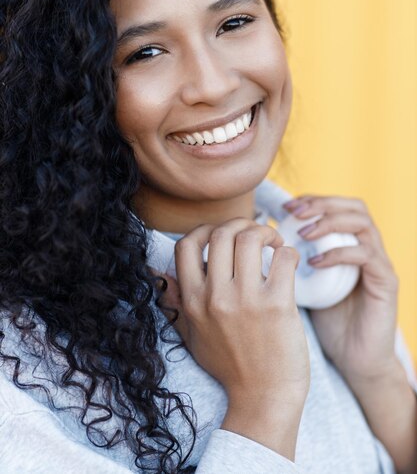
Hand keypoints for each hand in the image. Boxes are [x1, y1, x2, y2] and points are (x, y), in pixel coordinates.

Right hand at [151, 218, 309, 405]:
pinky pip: (284, 258)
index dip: (204, 230)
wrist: (263, 398)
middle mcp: (215, 298)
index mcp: (193, 302)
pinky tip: (288, 261)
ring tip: (274, 243)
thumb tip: (158, 273)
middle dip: (241, 223)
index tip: (222, 234)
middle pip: (221, 233)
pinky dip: (288, 251)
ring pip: (250, 238)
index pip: (185, 245)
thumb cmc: (230, 366)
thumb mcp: (192, 335)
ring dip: (266, 232)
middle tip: (255, 233)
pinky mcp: (277, 305)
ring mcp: (246, 300)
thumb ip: (177, 303)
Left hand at [283, 194, 399, 388]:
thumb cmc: (324, 322)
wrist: (353, 361)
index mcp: (346, 244)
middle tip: (293, 213)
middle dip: (320, 203)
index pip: (334, 205)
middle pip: (351, 205)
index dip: (309, 200)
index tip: (282, 208)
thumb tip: (246, 245)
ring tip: (303, 234)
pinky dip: (339, 253)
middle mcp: (366, 248)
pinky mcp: (386, 283)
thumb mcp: (295, 286)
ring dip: (329, 222)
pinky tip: (316, 262)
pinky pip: (366, 256)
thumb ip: (281, 263)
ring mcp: (378, 263)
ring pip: (361, 223)